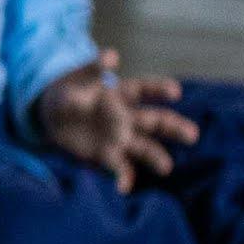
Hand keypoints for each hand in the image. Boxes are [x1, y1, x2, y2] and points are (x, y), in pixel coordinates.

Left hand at [35, 52, 194, 189]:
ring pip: (144, 148)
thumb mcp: (75, 79)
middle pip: (155, 122)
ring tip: (165, 167)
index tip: (175, 92)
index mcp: (121, 94)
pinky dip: (122, 177)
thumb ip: (92, 69)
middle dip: (174, 128)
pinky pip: (118, 167)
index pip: (144, 90)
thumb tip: (111, 56)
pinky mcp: (105, 156)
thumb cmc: (67, 92)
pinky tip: (123, 186)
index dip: (159, 90)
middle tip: (193, 135)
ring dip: (155, 157)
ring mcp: (118, 138)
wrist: (50, 117)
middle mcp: (126, 117)